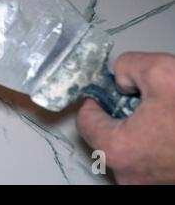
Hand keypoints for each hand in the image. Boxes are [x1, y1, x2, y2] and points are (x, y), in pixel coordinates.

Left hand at [77, 52, 174, 183]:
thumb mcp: (163, 72)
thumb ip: (128, 67)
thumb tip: (121, 78)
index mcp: (118, 150)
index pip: (85, 121)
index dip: (94, 99)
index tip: (103, 90)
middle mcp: (129, 176)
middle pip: (107, 136)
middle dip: (121, 114)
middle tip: (141, 100)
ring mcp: (148, 186)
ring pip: (130, 149)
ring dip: (140, 129)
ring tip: (166, 116)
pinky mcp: (167, 185)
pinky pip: (149, 160)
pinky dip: (156, 144)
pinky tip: (172, 130)